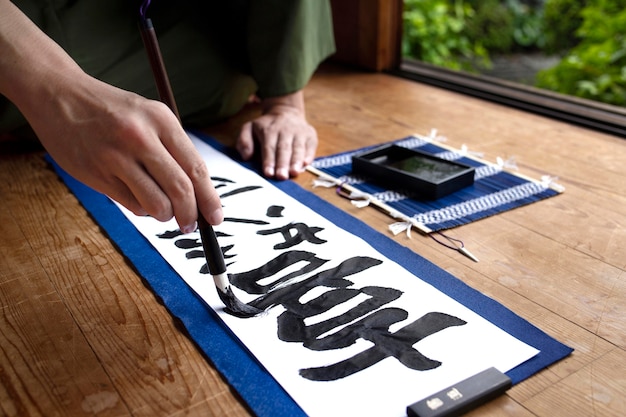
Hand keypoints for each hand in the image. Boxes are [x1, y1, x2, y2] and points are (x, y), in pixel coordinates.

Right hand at [38, 77, 223, 231]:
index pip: (195, 168)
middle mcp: (140, 137)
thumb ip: (174, 150)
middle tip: (190, 225)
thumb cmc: (113, 111)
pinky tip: (135, 195)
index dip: (209, 199)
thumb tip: (199, 194)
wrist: (60, 96)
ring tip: (162, 209)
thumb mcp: (149, 116)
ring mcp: (115, 157)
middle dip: (190, 215)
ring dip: (164, 215)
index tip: (216, 217)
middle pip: (180, 190)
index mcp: (161, 119)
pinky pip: (131, 205)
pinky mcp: (96, 174)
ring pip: (156, 204)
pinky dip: (141, 208)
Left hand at [236, 91, 316, 179]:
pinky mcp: (310, 135)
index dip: (269, 161)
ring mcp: (299, 131)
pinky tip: (305, 164)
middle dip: (282, 163)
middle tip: (281, 176)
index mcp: (269, 129)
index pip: (269, 147)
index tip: (268, 173)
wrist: (286, 112)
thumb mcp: (249, 128)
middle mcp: (285, 129)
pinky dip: (309, 155)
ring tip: (294, 172)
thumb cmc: (266, 127)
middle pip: (284, 148)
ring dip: (296, 161)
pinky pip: (311, 146)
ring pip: (298, 148)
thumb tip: (246, 156)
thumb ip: (244, 141)